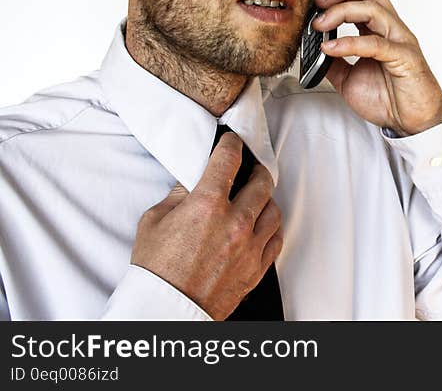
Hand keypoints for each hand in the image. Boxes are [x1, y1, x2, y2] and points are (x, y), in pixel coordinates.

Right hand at [130, 132, 282, 319]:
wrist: (165, 311)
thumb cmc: (155, 269)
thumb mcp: (154, 221)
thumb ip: (178, 195)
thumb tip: (192, 179)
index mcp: (207, 205)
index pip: (229, 160)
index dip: (232, 145)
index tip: (233, 142)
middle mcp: (235, 222)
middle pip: (262, 182)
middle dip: (257, 170)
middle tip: (251, 168)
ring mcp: (249, 246)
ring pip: (274, 210)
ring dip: (266, 201)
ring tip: (256, 199)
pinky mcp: (256, 268)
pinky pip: (276, 240)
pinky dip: (270, 229)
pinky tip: (261, 227)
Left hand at [312, 0, 441, 135]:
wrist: (413, 122)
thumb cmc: (389, 98)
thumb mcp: (348, 79)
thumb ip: (332, 62)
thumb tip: (309, 51)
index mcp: (378, 30)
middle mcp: (391, 29)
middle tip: (315, 1)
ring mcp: (400, 41)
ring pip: (373, 9)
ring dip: (341, 11)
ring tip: (319, 24)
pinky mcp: (405, 58)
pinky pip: (376, 43)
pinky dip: (350, 42)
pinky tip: (331, 48)